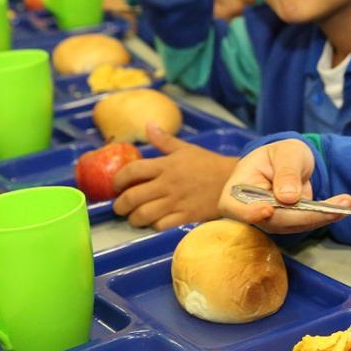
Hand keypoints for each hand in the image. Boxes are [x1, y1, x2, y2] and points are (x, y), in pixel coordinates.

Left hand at [112, 124, 236, 229]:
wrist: (234, 182)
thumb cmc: (209, 164)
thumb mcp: (186, 148)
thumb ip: (165, 140)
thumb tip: (148, 125)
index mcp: (166, 165)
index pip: (133, 171)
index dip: (119, 179)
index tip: (116, 185)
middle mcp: (167, 184)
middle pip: (133, 196)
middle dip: (120, 205)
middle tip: (119, 207)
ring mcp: (176, 201)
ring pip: (144, 214)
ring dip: (133, 218)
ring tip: (132, 218)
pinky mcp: (186, 216)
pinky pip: (161, 225)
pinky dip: (153, 226)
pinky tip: (153, 223)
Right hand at [216, 139, 350, 233]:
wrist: (289, 164)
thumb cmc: (280, 154)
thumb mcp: (285, 153)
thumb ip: (286, 172)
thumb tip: (287, 198)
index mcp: (237, 190)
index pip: (236, 207)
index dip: (250, 212)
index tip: (268, 210)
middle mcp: (250, 211)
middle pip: (274, 220)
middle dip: (306, 214)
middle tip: (337, 206)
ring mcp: (269, 222)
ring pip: (293, 225)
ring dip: (321, 216)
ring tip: (345, 203)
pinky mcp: (287, 226)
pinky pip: (305, 224)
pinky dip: (324, 216)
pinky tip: (342, 207)